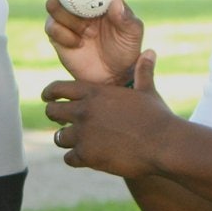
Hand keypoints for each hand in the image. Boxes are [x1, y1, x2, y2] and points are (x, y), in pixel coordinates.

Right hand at [44, 0, 143, 84]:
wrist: (112, 77)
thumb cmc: (126, 49)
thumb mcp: (133, 32)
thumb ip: (126, 17)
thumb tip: (115, 2)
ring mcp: (66, 13)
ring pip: (53, 1)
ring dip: (69, 17)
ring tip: (86, 32)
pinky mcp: (55, 31)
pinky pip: (51, 25)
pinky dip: (66, 35)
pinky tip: (78, 44)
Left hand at [44, 49, 176, 178]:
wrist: (164, 144)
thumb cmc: (157, 117)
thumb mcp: (147, 91)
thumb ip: (142, 72)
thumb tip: (149, 51)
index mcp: (94, 92)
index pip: (57, 88)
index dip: (50, 93)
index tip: (47, 98)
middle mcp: (83, 111)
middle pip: (52, 112)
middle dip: (55, 116)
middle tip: (62, 122)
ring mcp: (83, 134)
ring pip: (59, 137)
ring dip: (67, 140)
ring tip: (78, 142)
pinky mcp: (87, 156)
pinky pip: (69, 158)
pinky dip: (76, 159)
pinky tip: (87, 158)